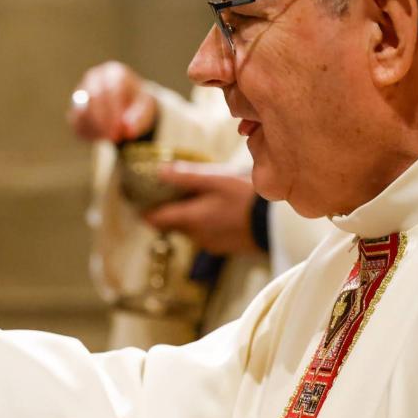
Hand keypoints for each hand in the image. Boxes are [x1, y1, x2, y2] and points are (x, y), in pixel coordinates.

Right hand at [68, 61, 156, 142]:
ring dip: (96, 128)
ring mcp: (81, 92)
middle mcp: (94, 78)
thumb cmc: (136, 103)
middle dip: (104, 120)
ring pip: (82, 110)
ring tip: (109, 139)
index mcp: (114, 73)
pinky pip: (76, 122)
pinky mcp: (75, 108)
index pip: (111, 89)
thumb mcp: (145, 108)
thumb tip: (128, 130)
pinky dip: (87, 133)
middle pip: (94, 96)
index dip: (115, 111)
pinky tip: (101, 137)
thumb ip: (139, 117)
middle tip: (114, 138)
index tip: (121, 130)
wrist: (125, 104)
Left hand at [142, 163, 262, 254]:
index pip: (154, 219)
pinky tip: (214, 208)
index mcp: (190, 219)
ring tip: (195, 196)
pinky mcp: (223, 247)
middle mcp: (196, 236)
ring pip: (187, 230)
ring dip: (186, 216)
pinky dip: (202, 222)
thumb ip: (187, 176)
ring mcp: (209, 244)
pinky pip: (203, 234)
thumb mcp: (217, 180)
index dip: (145, 208)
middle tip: (168, 191)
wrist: (276, 225)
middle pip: (170, 225)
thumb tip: (160, 171)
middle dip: (167, 210)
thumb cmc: (247, 198)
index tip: (141, 197)